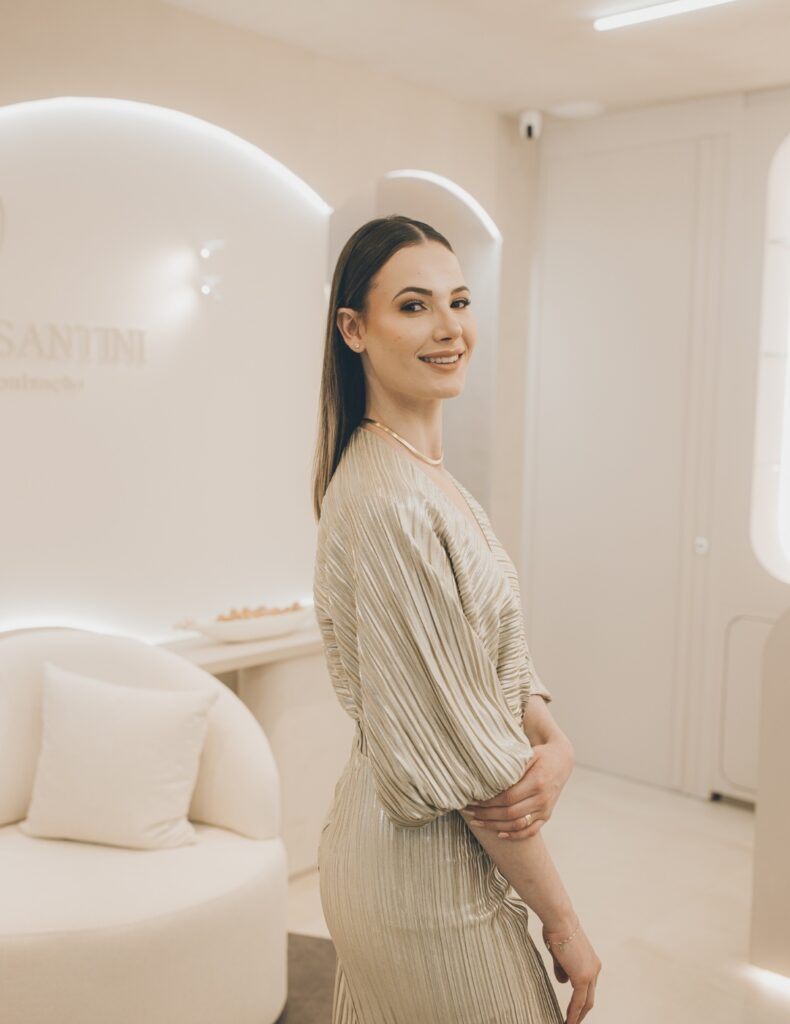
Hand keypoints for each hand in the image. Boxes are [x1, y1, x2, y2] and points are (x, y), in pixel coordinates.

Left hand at [459, 732, 573, 839]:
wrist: (562, 760)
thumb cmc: (540, 755)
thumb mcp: (527, 754)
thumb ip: (511, 766)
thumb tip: (486, 776)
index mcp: (536, 782)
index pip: (508, 797)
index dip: (489, 801)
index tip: (473, 800)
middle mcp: (542, 798)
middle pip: (510, 813)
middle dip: (487, 815)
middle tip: (470, 812)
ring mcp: (545, 809)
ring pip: (518, 824)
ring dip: (495, 826)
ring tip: (478, 822)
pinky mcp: (547, 816)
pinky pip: (531, 831)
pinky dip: (515, 835)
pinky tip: (499, 834)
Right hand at [542, 919, 600, 1023]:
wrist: (559, 920)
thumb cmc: (557, 929)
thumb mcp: (560, 953)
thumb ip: (563, 969)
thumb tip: (564, 982)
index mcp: (591, 961)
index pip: (588, 986)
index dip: (581, 999)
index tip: (575, 1009)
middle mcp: (595, 968)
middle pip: (590, 997)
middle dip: (582, 1012)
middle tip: (573, 1022)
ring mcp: (590, 973)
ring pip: (586, 1002)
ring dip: (578, 1015)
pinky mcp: (582, 977)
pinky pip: (578, 1001)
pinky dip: (574, 1013)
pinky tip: (568, 1021)